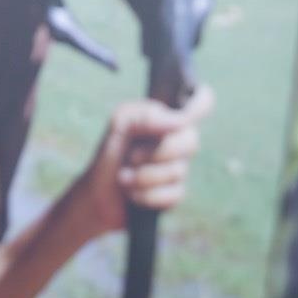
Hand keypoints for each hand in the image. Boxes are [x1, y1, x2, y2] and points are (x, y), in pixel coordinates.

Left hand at [73, 85, 215, 238]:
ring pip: (178, 171)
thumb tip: (181, 120)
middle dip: (158, 152)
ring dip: (143, 176)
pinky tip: (132, 194)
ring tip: (123, 177)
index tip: (183, 118)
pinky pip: (174, 194)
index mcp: (167, 118)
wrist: (96, 195)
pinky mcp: (175, 194)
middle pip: (192, 141)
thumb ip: (146, 116)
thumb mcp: (119, 125)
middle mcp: (177, 141)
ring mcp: (178, 168)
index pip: (202, 102)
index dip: (201, 103)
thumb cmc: (109, 154)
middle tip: (131, 157)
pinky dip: (147, 195)